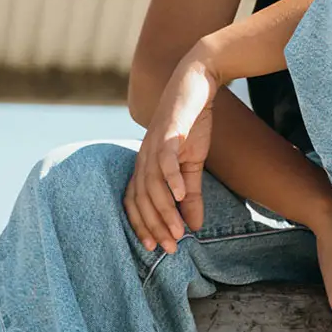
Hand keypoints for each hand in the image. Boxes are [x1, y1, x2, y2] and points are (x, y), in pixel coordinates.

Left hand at [123, 48, 221, 253]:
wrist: (197, 83)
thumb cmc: (192, 124)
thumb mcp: (194, 164)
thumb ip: (191, 195)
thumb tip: (193, 226)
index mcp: (146, 164)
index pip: (135, 200)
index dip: (142, 224)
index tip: (154, 247)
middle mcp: (144, 156)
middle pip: (142, 197)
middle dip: (155, 225)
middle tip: (170, 248)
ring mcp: (154, 143)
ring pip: (153, 183)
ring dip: (164, 209)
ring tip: (178, 231)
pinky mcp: (170, 131)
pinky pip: (166, 158)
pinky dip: (171, 178)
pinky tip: (179, 195)